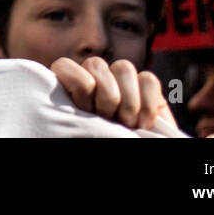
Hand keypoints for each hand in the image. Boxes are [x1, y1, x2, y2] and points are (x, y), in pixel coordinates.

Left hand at [51, 56, 176, 131]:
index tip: (86, 112)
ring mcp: (121, 76)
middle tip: (109, 120)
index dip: (80, 89)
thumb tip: (71, 95)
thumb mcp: (81, 128)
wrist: (131, 150)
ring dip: (127, 101)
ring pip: (123, 67)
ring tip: (127, 124)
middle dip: (105, 97)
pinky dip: (148, 104)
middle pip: (96, 64)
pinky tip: (144, 124)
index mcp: (69, 84)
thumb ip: (73, 110)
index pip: (65, 66)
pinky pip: (148, 79)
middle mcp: (93, 74)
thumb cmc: (98, 140)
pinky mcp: (146, 84)